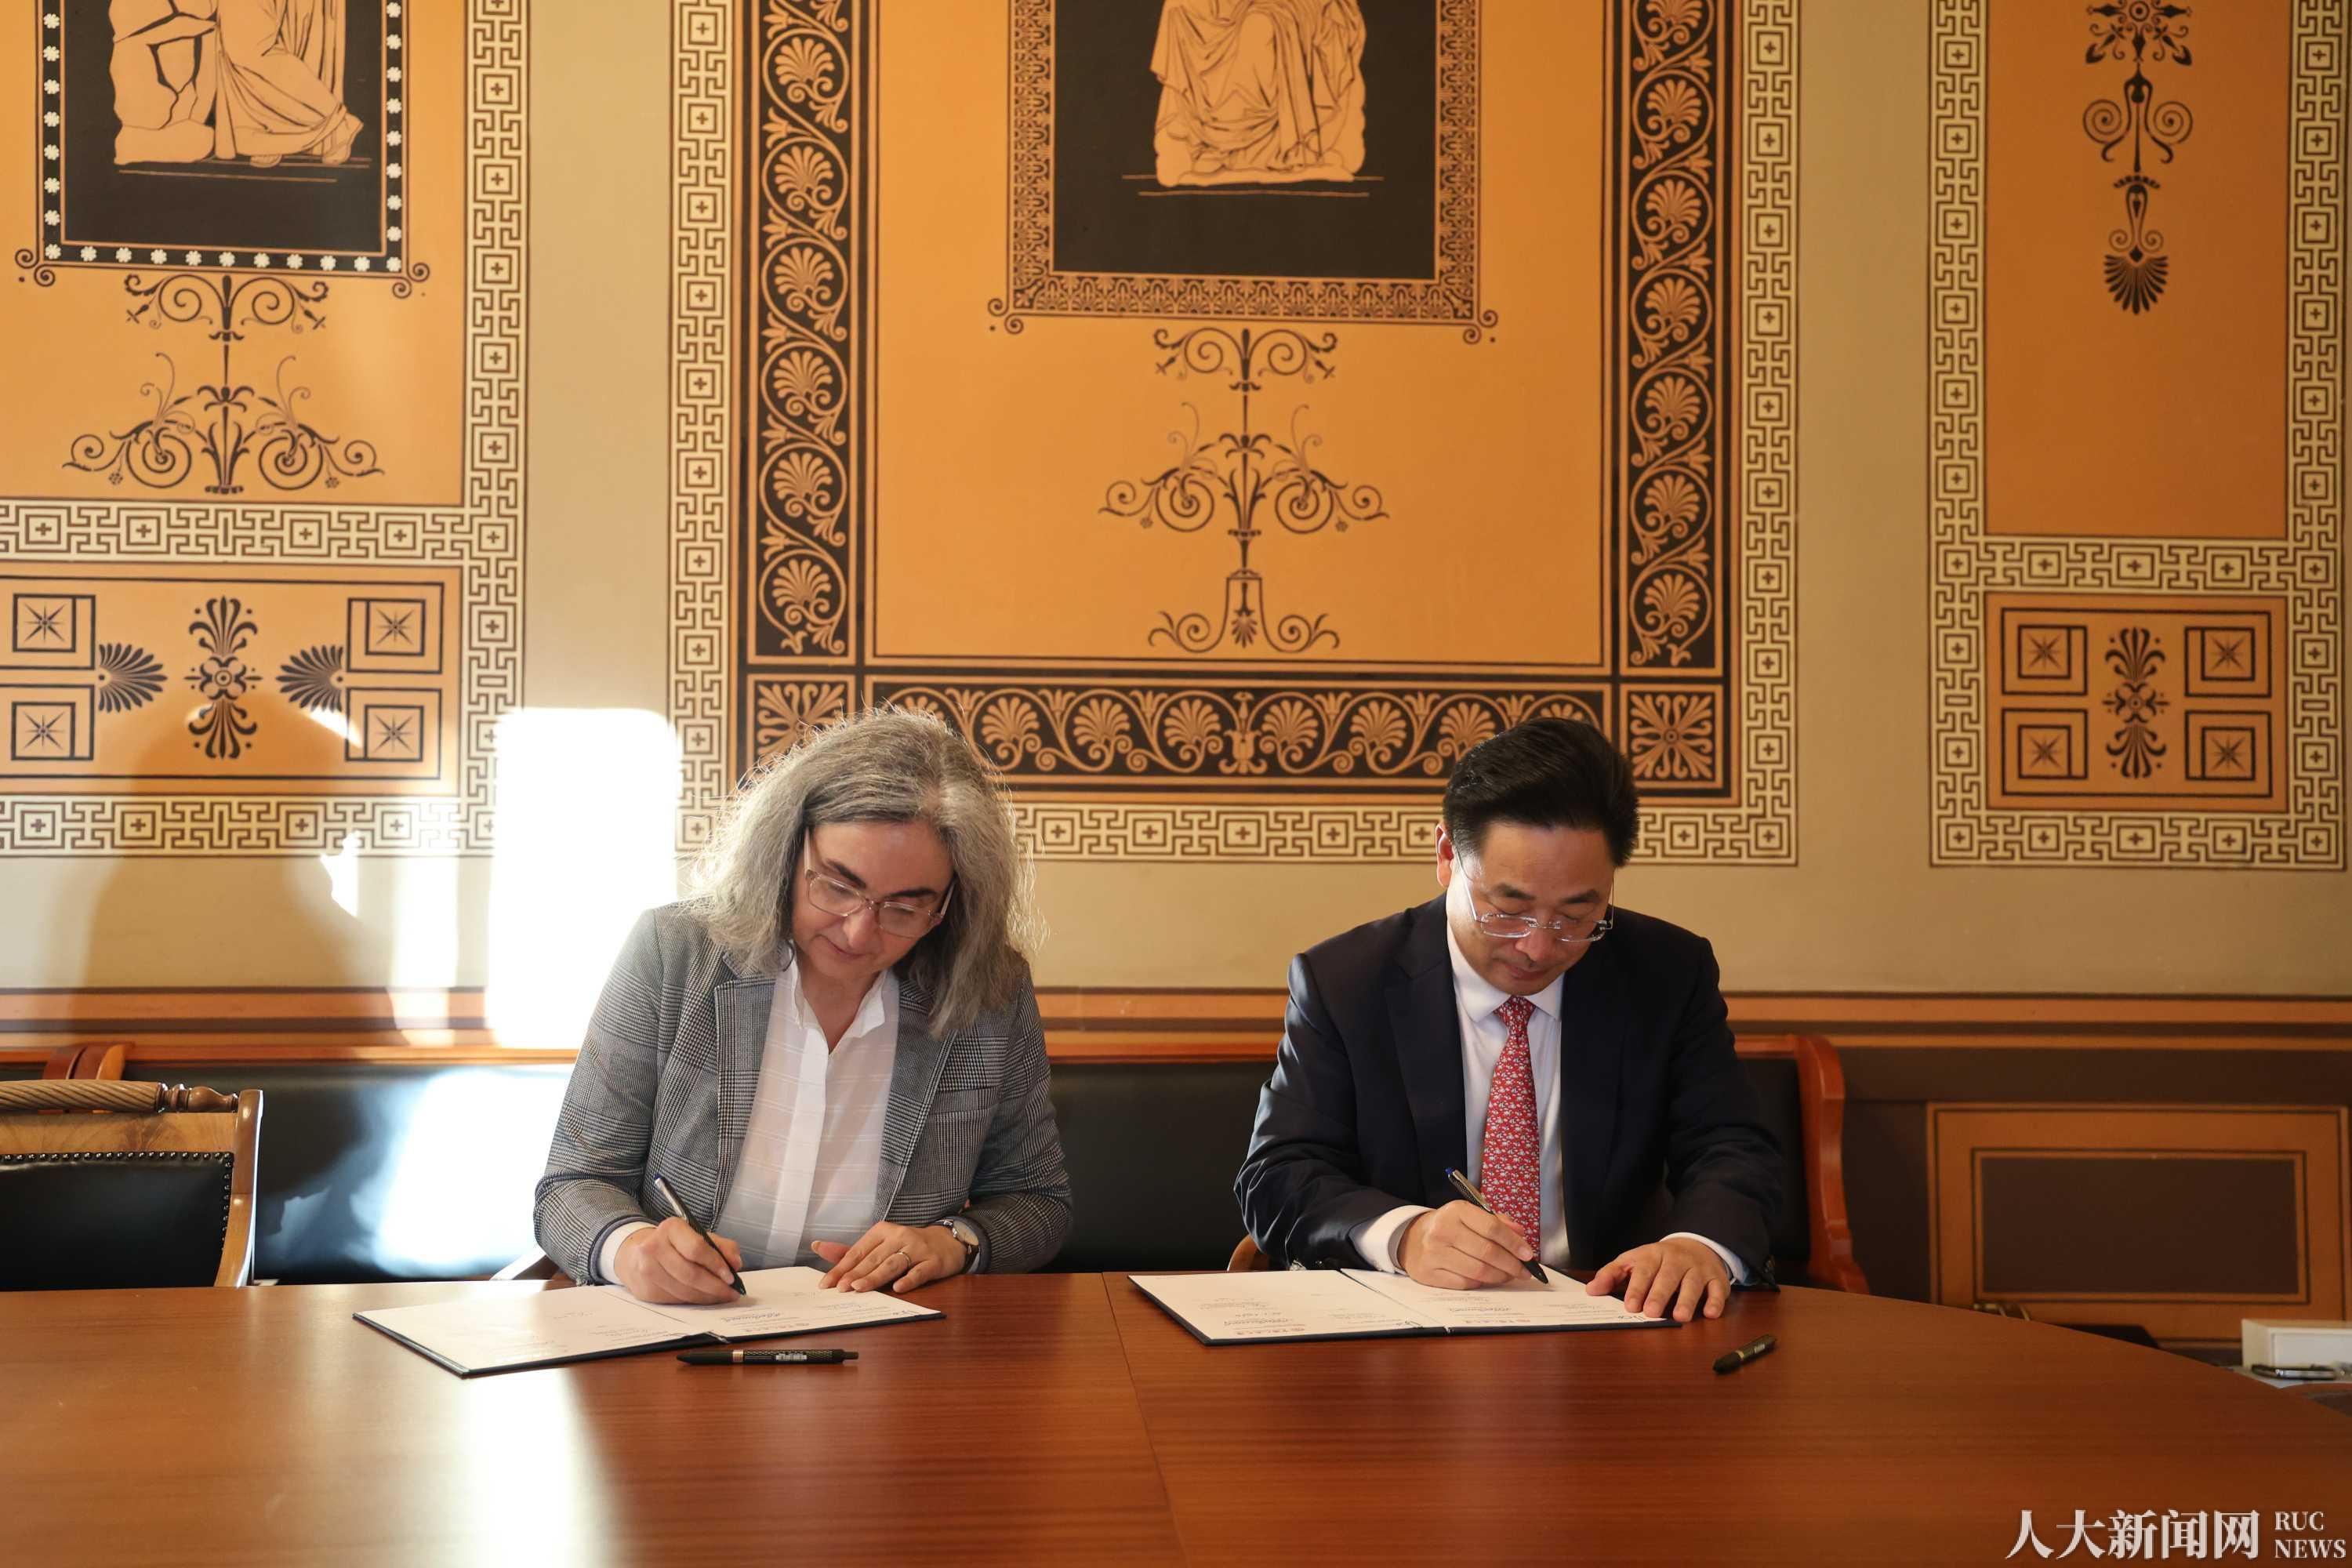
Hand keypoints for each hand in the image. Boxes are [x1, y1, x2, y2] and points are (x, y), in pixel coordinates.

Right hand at [615, 1217, 743, 1304]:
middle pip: (690, 1274)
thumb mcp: (696, 1235)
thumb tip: (736, 1263)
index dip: (716, 1264)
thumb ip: (720, 1245)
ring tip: (722, 1297)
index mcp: (671, 1228)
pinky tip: (704, 1298)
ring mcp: (647, 1270)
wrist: (635, 1254)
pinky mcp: (645, 1290)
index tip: (731, 1276)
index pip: (696, 1248)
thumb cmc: (672, 1243)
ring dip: (707, 1297)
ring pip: (684, 1290)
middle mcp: (654, 1247)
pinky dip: (694, 1301)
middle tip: (731, 1292)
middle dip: (715, 1286)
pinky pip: (676, 1300)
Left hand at [813, 1221, 967, 1293]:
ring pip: (893, 1263)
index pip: (858, 1251)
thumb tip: (818, 1247)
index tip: (826, 1284)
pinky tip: (898, 1288)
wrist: (946, 1242)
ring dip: (876, 1276)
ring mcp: (917, 1248)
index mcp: (882, 1231)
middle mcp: (899, 1236)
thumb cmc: (906, 1245)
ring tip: (860, 1288)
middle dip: (855, 1274)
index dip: (841, 1268)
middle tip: (840, 1289)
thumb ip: (850, 1251)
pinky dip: (909, 1279)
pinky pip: (920, 1271)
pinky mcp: (933, 1261)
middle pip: (873, 1258)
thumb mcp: (879, 1244)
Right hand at [1396, 1200, 1535, 1289]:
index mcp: (1456, 1211)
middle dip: (1511, 1264)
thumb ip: (1496, 1222)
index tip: (1528, 1255)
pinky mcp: (1429, 1274)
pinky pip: (1465, 1284)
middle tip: (1524, 1271)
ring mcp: (1434, 1253)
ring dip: (1500, 1276)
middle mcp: (1443, 1230)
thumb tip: (1520, 1234)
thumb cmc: (1449, 1227)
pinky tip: (1487, 1279)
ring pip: (1478, 1271)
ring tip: (1509, 1276)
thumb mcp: (1469, 1215)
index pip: (1492, 1228)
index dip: (1514, 1243)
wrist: (1412, 1239)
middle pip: (1487, 1252)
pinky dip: (1481, 1284)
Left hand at [1585, 1236, 1729, 1321]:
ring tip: (1680, 1317)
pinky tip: (1710, 1313)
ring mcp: (1698, 1268)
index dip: (1637, 1288)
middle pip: (1668, 1276)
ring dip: (1687, 1300)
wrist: (1696, 1245)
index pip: (1643, 1270)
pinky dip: (1716, 1301)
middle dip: (1659, 1294)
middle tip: (1651, 1313)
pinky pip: (1718, 1289)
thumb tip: (1590, 1290)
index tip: (1630, 1305)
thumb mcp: (1633, 1261)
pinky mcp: (1716, 1278)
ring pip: (1693, 1283)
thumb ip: (1612, 1275)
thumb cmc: (1658, 1260)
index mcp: (1652, 1255)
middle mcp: (1676, 1260)